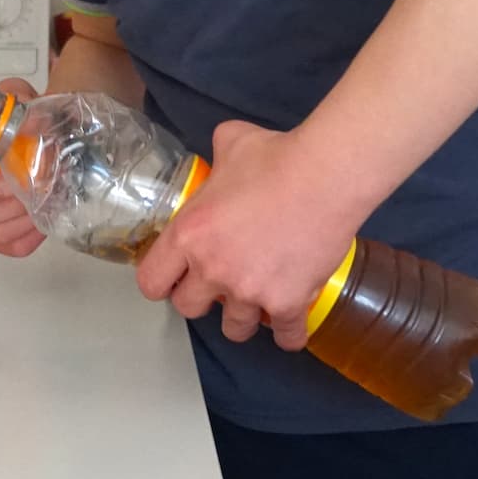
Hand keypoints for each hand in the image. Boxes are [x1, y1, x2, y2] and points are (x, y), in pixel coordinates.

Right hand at [0, 77, 45, 257]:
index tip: (10, 182)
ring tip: (44, 204)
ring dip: (23, 221)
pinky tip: (43, 220)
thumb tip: (31, 121)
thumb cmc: (22, 119)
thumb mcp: (17, 98)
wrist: (41, 133)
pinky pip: (10, 247)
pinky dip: (30, 238)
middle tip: (37, 192)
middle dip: (11, 206)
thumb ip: (18, 99)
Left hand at [134, 120, 361, 351]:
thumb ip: (216, 158)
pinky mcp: (288, 302)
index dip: (162, 280)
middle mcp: (213, 269)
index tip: (175, 275)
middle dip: (201, 298)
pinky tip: (290, 324)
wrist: (326, 176)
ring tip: (255, 300)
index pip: (151, 282)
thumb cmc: (276, 156)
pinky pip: (285, 336)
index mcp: (189, 234)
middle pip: (189, 309)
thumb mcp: (230, 142)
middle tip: (218, 282)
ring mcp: (250, 291)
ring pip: (235, 329)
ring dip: (243, 316)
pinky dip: (288, 333)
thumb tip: (221, 157)